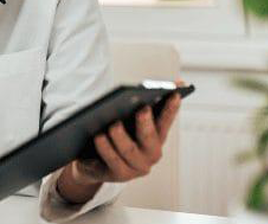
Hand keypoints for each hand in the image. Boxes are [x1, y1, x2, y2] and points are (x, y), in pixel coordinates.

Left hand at [55, 87, 183, 203]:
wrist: (93, 162)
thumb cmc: (113, 135)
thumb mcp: (124, 120)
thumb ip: (133, 108)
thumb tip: (135, 91)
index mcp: (156, 136)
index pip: (165, 120)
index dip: (171, 108)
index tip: (175, 93)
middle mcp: (151, 153)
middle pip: (150, 137)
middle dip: (147, 122)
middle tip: (143, 109)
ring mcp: (137, 166)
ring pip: (129, 150)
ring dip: (121, 136)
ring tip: (114, 125)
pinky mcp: (120, 175)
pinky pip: (113, 160)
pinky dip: (106, 148)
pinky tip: (98, 137)